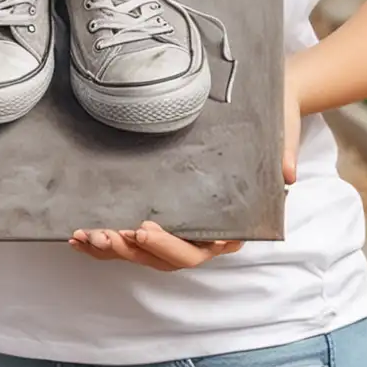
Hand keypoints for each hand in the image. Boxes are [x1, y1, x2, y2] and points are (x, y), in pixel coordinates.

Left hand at [68, 69, 304, 271]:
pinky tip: (80, 237)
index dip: (172, 245)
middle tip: (105, 233)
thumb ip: (283, 155)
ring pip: (144, 253)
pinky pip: (132, 239)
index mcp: (234, 226)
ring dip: (112, 248)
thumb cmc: (275, 124)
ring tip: (85, 236)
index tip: (146, 229)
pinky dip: (106, 241)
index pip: (202, 248)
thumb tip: (286, 173)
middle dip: (132, 249)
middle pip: (166, 258)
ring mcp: (182, 229)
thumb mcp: (284, 133)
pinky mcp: (161, 217)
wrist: (271, 108)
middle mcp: (207, 235)